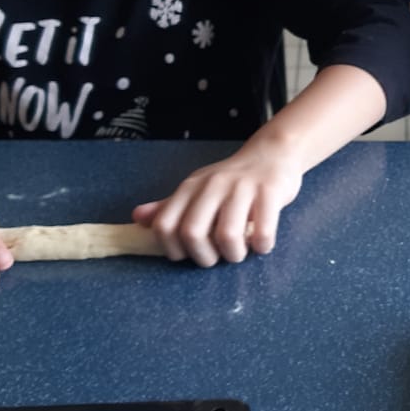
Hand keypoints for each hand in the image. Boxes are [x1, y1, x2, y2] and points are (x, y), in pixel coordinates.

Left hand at [132, 139, 305, 265]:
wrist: (272, 153)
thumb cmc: (233, 180)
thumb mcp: (197, 189)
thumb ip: (169, 207)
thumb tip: (137, 218)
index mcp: (191, 187)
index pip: (165, 225)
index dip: (173, 249)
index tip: (189, 254)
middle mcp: (213, 186)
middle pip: (192, 233)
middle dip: (204, 257)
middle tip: (217, 258)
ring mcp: (242, 188)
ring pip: (227, 235)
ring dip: (233, 255)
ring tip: (240, 253)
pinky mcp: (269, 192)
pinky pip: (262, 231)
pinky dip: (261, 246)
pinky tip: (261, 244)